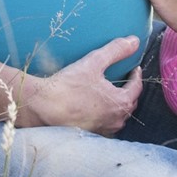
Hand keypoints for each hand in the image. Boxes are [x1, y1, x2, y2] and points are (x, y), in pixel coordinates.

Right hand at [22, 36, 142, 135]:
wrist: (40, 107)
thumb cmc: (68, 86)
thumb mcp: (94, 62)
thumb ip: (116, 50)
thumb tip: (135, 41)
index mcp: (121, 103)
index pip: (137, 87)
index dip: (136, 76)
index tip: (134, 68)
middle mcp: (116, 120)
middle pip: (130, 103)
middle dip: (130, 90)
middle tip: (125, 79)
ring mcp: (103, 130)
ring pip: (118, 116)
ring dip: (118, 105)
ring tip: (112, 93)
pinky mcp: (90, 135)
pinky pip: (105, 124)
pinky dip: (106, 115)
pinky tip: (97, 108)